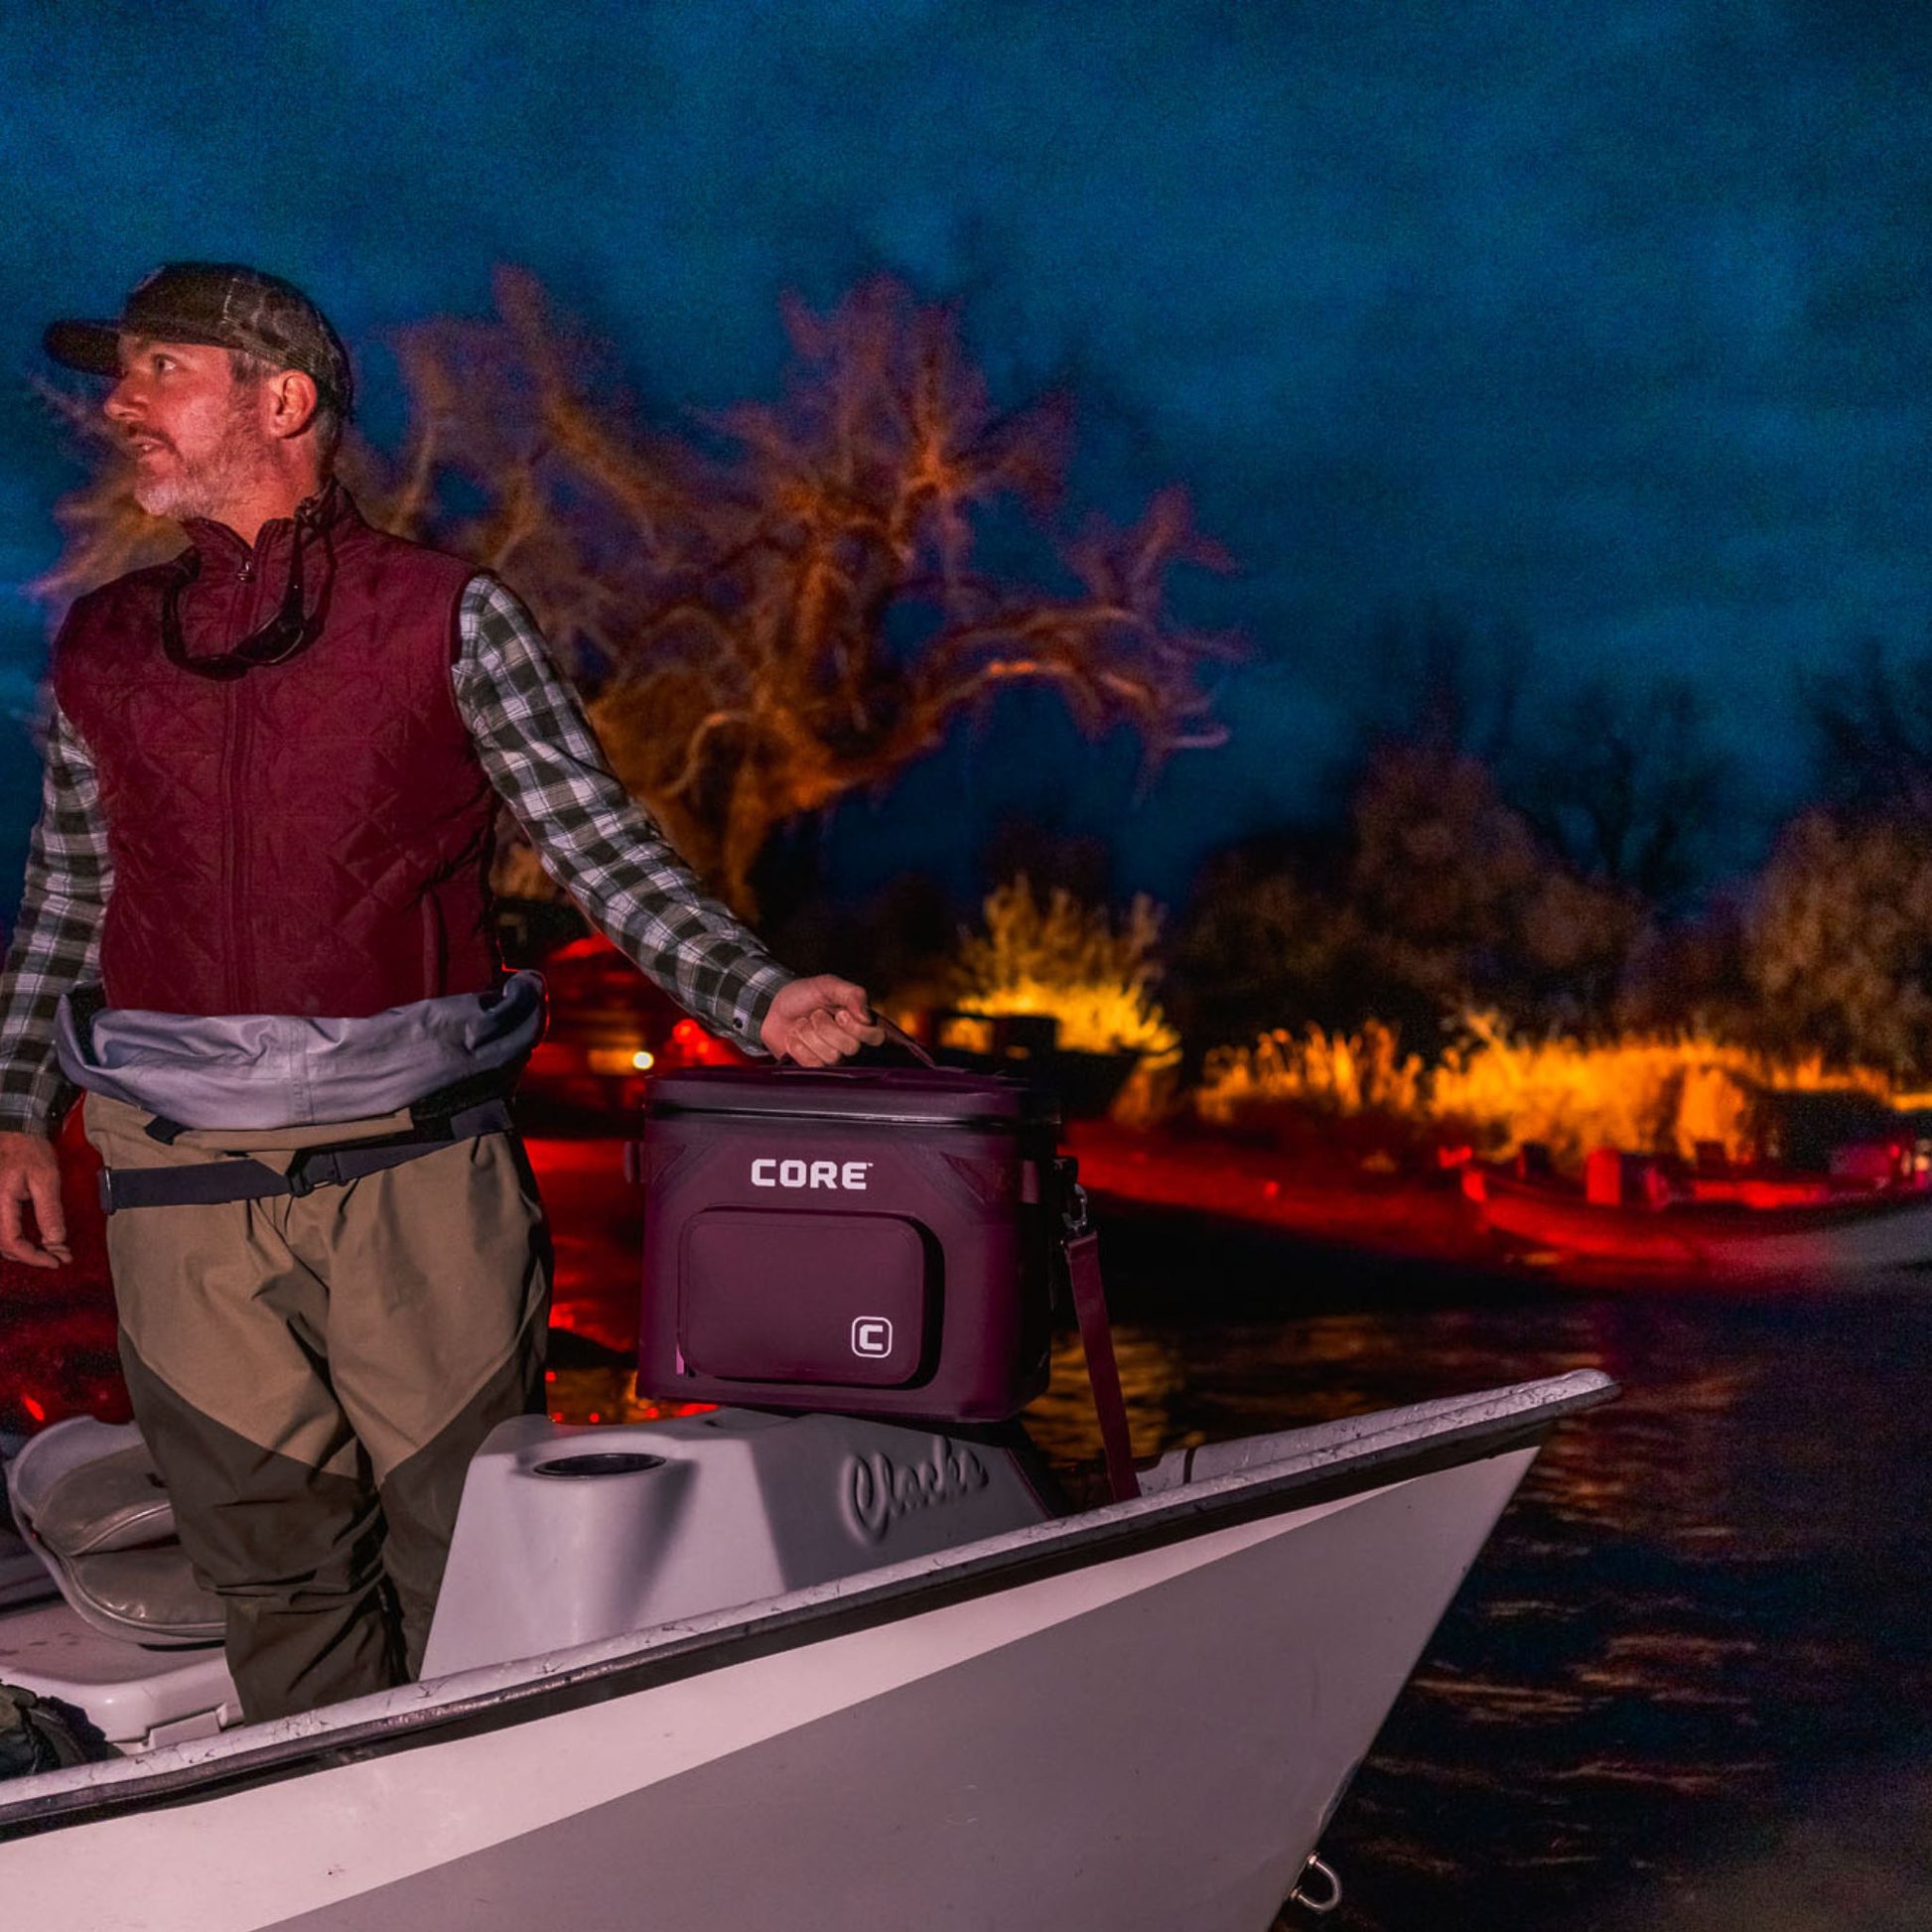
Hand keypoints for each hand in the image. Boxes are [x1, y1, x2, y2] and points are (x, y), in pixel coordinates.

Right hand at [0, 1130, 70, 1268]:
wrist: (14, 1132)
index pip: (12, 1243)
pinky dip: (16, 1240)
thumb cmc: (29, 1151)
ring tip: (50, 1250)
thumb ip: (49, 1212)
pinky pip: (0, 1230)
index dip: (34, 1257)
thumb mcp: (47, 1179)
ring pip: (0, 1242)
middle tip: (59, 1256)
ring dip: (23, 1250)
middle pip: (4, 1247)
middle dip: (32, 1256)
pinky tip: (35, 1239)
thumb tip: (56, 1242)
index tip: (57, 1261)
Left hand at [759, 976, 886, 1066]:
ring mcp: (833, 1058)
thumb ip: (852, 994)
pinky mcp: (814, 1068)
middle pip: (851, 1048)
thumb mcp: (828, 985)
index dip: (857, 1028)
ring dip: (809, 1035)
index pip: (876, 1037)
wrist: (776, 1008)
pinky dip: (799, 1047)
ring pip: (831, 1057)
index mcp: (860, 1023)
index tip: (839, 1013)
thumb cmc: (805, 995)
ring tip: (803, 1024)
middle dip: (825, 1027)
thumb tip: (866, 1018)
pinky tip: (795, 1038)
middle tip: (816, 1015)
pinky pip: (813, 1065)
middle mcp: (850, 1043)